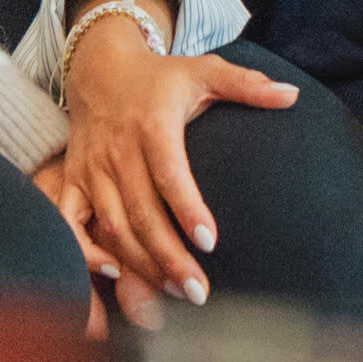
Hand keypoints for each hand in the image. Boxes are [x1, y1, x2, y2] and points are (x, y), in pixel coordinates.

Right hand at [47, 7, 292, 312]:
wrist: (98, 68)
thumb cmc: (160, 77)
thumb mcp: (204, 71)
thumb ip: (247, 85)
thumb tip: (292, 95)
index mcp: (152, 125)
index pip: (169, 172)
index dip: (187, 208)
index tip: (211, 242)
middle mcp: (118, 151)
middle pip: (140, 212)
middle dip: (168, 256)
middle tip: (198, 292)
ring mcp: (92, 169)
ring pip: (111, 225)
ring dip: (140, 263)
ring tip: (173, 293)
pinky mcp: (73, 181)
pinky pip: (70, 222)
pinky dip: (85, 250)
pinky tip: (114, 275)